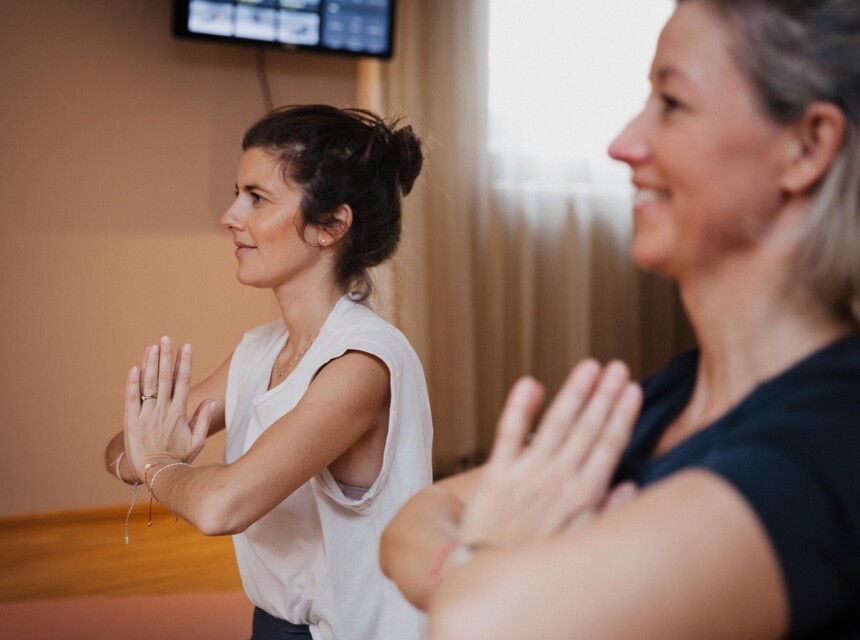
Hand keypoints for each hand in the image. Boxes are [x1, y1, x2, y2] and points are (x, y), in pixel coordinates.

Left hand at [123, 337, 214, 481]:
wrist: (156, 473)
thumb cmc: (179, 458)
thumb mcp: (197, 441)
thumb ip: (203, 420)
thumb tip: (211, 401)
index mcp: (179, 413)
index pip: (182, 382)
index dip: (184, 363)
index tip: (186, 346)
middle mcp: (162, 411)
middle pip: (165, 378)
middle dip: (166, 357)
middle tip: (166, 338)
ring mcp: (146, 415)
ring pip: (149, 384)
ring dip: (150, 364)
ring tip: (152, 346)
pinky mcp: (131, 421)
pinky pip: (131, 398)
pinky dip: (133, 383)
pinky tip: (135, 368)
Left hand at [458, 360, 642, 548]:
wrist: (489, 577)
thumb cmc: (537, 564)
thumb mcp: (582, 546)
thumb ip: (607, 514)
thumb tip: (631, 486)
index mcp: (583, 497)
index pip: (609, 445)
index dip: (622, 414)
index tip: (632, 389)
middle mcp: (558, 479)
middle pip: (587, 428)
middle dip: (604, 394)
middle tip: (616, 366)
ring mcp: (527, 473)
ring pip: (556, 423)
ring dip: (574, 393)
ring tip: (589, 367)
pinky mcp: (497, 473)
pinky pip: (508, 433)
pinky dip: (519, 407)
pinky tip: (531, 384)